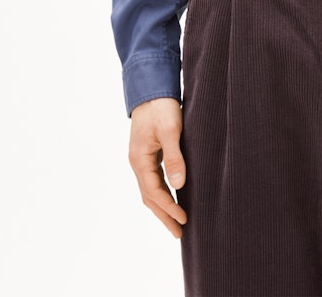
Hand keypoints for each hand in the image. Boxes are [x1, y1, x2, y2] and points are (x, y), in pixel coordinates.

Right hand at [128, 97, 187, 237]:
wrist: (151, 87)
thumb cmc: (161, 107)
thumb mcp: (170, 131)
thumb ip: (174, 158)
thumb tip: (179, 186)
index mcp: (140, 160)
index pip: (154, 193)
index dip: (169, 208)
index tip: (184, 220)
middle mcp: (137, 162)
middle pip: (149, 197)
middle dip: (164, 216)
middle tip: (179, 233)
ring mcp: (141, 158)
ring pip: (150, 189)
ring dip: (162, 206)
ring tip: (176, 222)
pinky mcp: (147, 153)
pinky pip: (153, 179)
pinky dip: (162, 193)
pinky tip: (173, 196)